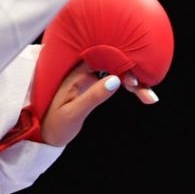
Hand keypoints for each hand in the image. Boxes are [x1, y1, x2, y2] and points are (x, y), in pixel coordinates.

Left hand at [35, 63, 156, 148]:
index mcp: (76, 74)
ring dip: (135, 83)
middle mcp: (84, 72)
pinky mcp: (94, 85)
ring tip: (150, 98)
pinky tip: (143, 95)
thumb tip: (115, 80)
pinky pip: (115, 81)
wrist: (44, 133)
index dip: (122, 66)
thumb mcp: (74, 113)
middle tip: (149, 96)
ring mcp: (90, 78)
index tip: (134, 82)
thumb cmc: (55, 124)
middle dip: (134, 76)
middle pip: (114, 65)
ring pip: (117, 73)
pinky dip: (129, 87)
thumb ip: (94, 96)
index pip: (103, 60)